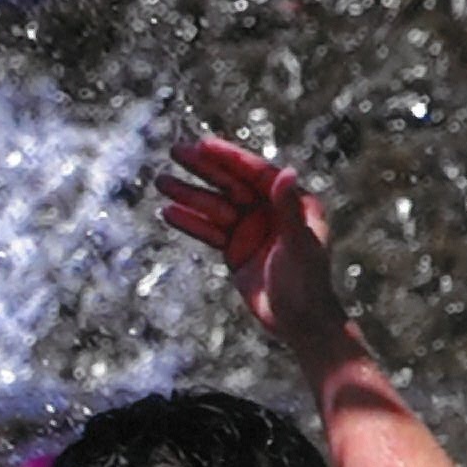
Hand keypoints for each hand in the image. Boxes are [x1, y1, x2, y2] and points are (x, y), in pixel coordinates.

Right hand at [156, 135, 353, 360]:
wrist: (299, 322)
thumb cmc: (307, 283)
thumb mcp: (298, 244)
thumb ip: (287, 209)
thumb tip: (285, 171)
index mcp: (294, 202)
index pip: (257, 173)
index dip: (230, 158)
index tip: (203, 144)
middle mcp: (271, 211)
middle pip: (232, 184)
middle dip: (203, 169)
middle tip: (175, 152)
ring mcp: (251, 231)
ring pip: (214, 207)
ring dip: (188, 195)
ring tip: (160, 181)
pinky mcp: (235, 251)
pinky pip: (208, 232)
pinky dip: (189, 222)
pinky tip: (168, 212)